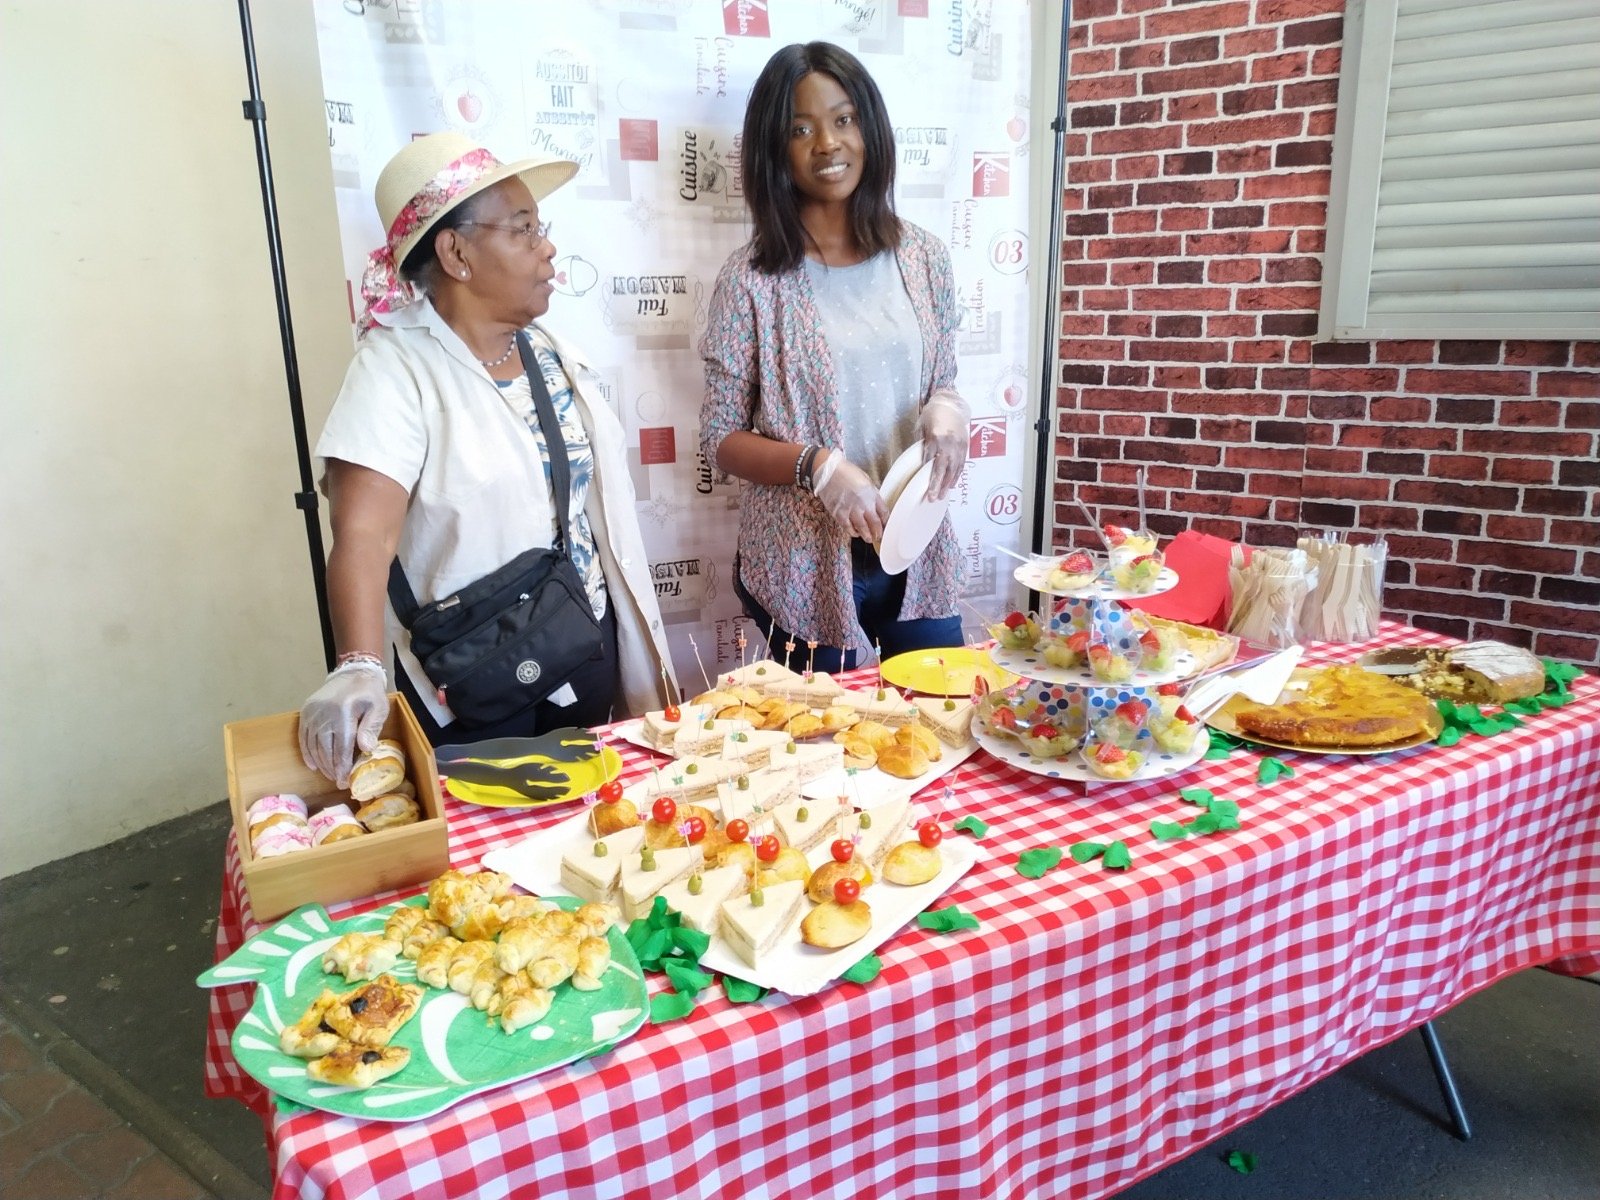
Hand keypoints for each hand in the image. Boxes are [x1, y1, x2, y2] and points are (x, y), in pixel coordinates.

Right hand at [298, 661, 388, 786]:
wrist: (353, 672)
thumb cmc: (369, 692)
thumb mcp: (378, 707)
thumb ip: (371, 727)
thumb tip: (366, 749)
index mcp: (343, 713)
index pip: (341, 748)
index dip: (343, 768)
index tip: (345, 782)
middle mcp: (324, 713)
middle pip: (325, 750)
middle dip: (332, 769)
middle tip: (339, 782)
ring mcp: (312, 712)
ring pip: (313, 746)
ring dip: (320, 763)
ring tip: (330, 775)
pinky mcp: (305, 711)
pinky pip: (303, 737)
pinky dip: (307, 752)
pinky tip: (313, 764)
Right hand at [812, 450, 888, 541]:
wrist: (829, 471)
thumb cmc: (847, 472)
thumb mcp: (866, 480)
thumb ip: (871, 494)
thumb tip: (875, 506)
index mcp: (872, 494)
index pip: (884, 512)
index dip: (886, 521)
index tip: (886, 526)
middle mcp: (864, 504)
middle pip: (875, 523)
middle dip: (878, 532)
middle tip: (878, 537)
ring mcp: (851, 510)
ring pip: (862, 528)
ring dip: (867, 535)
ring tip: (868, 538)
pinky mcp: (839, 513)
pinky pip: (848, 527)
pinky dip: (853, 532)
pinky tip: (855, 533)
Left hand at [919, 388, 969, 500]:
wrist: (950, 404)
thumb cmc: (932, 416)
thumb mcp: (921, 427)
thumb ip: (921, 445)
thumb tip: (919, 464)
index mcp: (936, 437)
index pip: (929, 460)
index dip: (926, 475)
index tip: (922, 488)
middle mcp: (949, 443)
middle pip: (943, 468)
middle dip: (937, 485)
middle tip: (933, 498)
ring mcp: (959, 445)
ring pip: (954, 469)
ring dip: (947, 484)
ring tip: (942, 496)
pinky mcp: (965, 447)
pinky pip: (961, 465)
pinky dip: (956, 476)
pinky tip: (951, 485)